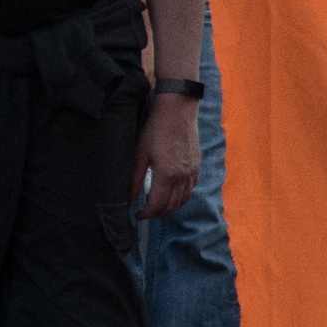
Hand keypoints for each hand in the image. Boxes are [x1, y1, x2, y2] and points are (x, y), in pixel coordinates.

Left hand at [137, 92, 200, 220]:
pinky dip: (182, 196)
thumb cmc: (156, 130)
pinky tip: (173, 192)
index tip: (137, 215)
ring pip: (184, 199)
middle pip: (172, 206)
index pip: (157, 205)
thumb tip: (129, 198)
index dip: (146, 214)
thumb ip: (134, 179)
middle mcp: (183, 177)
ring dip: (171, 206)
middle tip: (146, 212)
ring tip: (158, 205)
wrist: (178, 111)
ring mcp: (192, 171)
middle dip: (158, 213)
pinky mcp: (197, 165)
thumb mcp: (140, 154)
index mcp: (167, 175)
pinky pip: (191, 188)